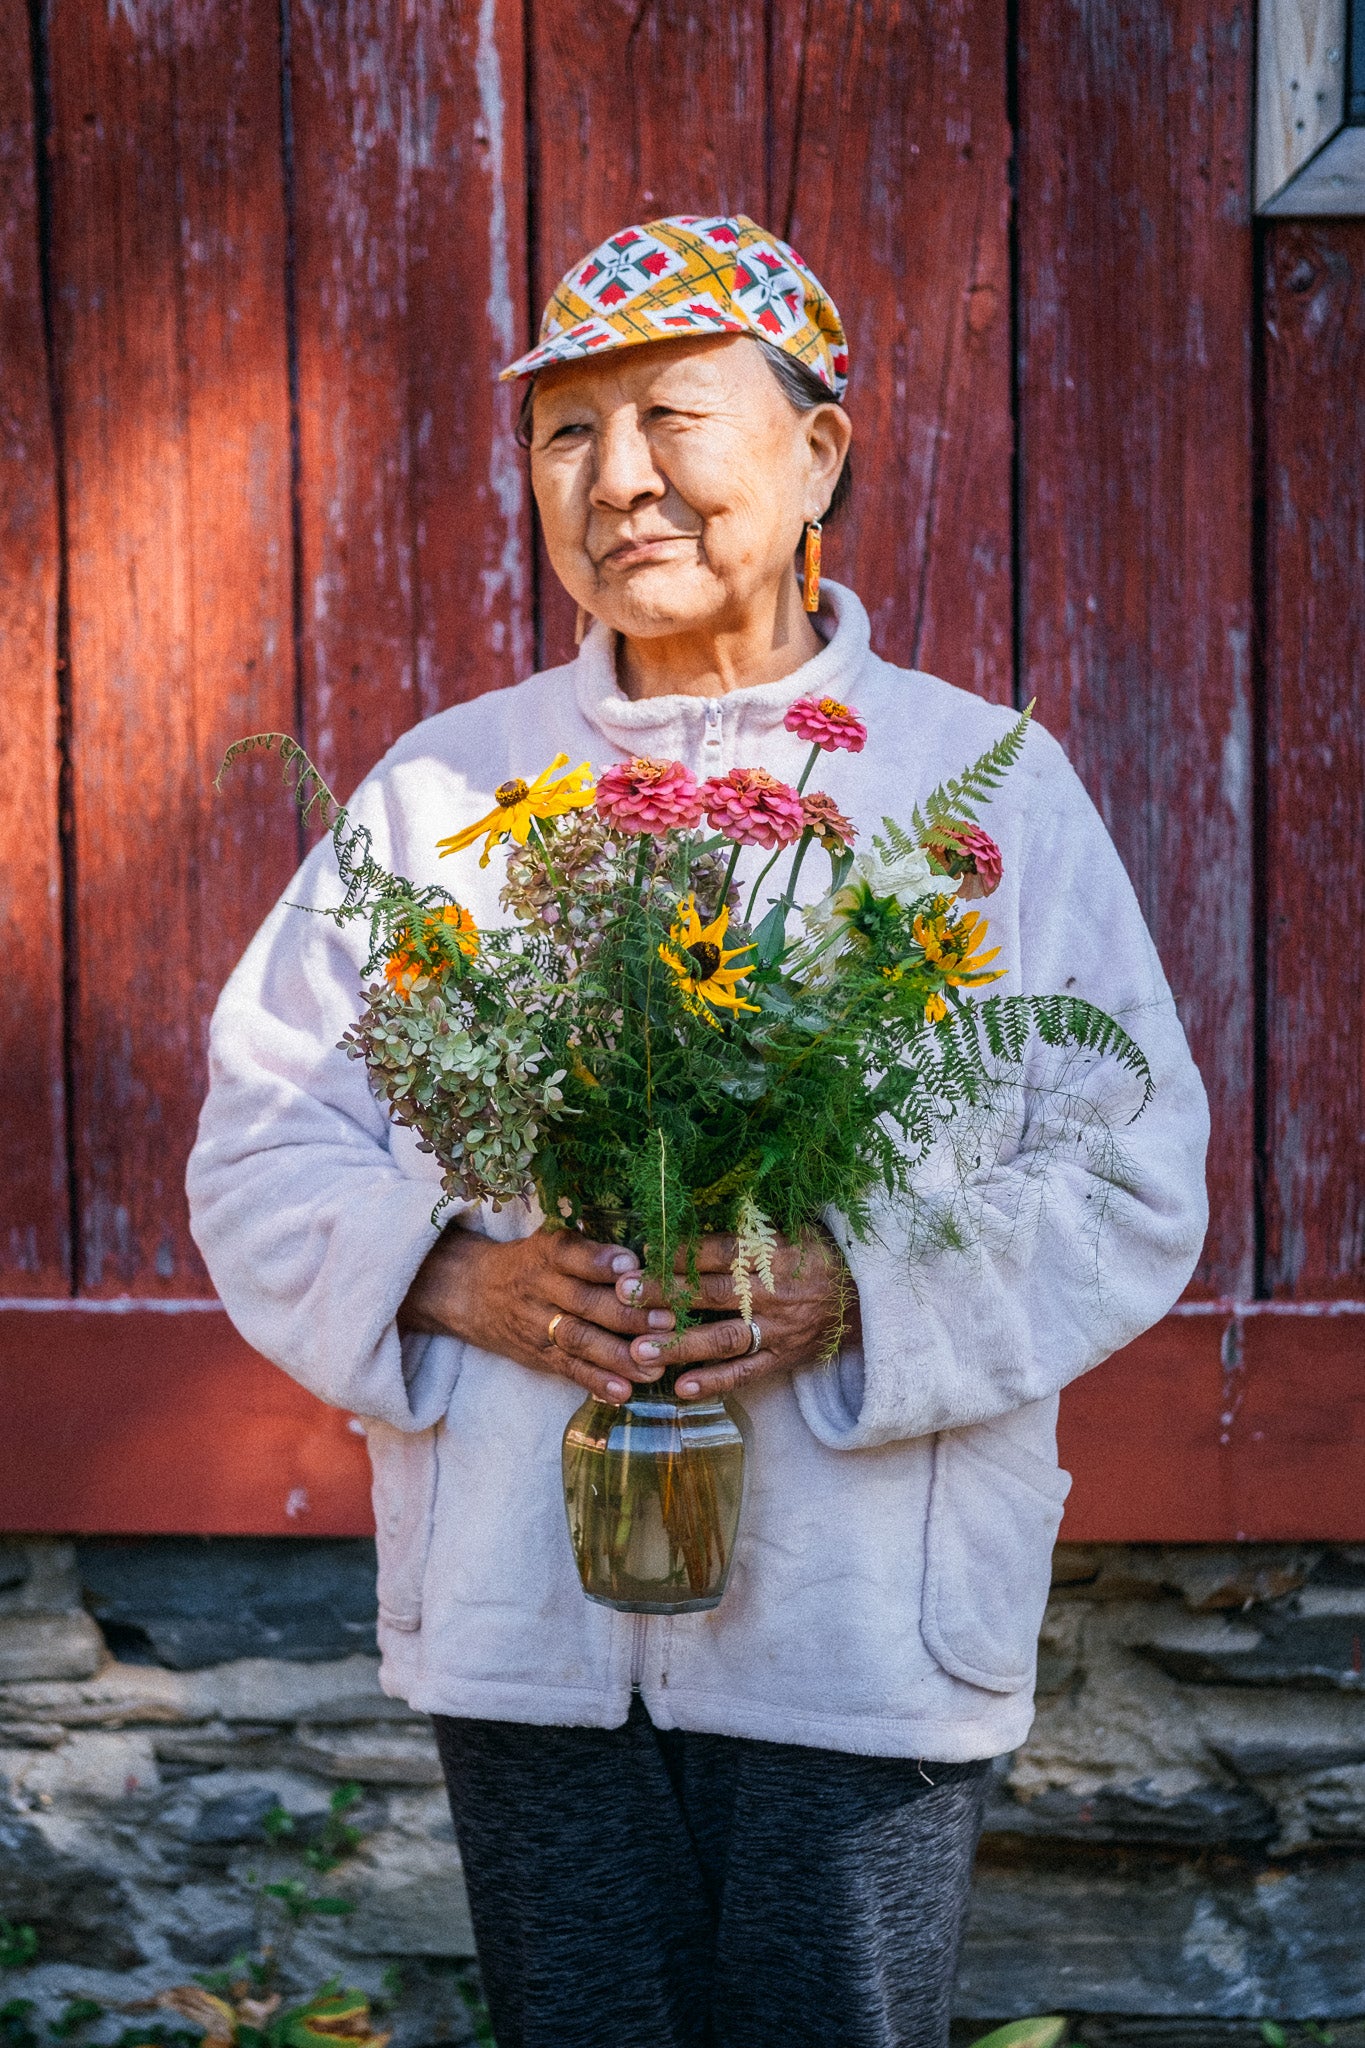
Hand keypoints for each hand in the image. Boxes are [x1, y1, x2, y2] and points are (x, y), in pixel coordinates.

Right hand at [398, 1225, 676, 1403]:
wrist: (469, 1291)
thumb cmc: (529, 1262)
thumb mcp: (550, 1243)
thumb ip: (591, 1251)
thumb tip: (648, 1259)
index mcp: (546, 1253)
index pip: (571, 1254)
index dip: (600, 1260)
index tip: (632, 1264)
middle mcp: (540, 1288)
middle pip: (583, 1302)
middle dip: (626, 1314)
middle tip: (667, 1323)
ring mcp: (537, 1325)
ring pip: (578, 1341)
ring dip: (617, 1356)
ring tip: (655, 1367)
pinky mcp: (538, 1355)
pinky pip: (568, 1370)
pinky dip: (595, 1383)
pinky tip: (623, 1393)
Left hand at [614, 1230, 858, 1401]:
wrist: (870, 1297)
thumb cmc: (819, 1254)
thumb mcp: (791, 1228)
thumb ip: (748, 1227)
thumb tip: (691, 1213)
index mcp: (775, 1253)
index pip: (722, 1251)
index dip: (683, 1252)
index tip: (644, 1252)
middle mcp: (774, 1293)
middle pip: (713, 1293)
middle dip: (666, 1295)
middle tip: (623, 1297)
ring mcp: (779, 1329)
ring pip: (724, 1339)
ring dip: (681, 1346)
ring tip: (639, 1351)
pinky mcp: (784, 1358)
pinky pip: (747, 1373)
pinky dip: (715, 1382)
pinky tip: (682, 1388)